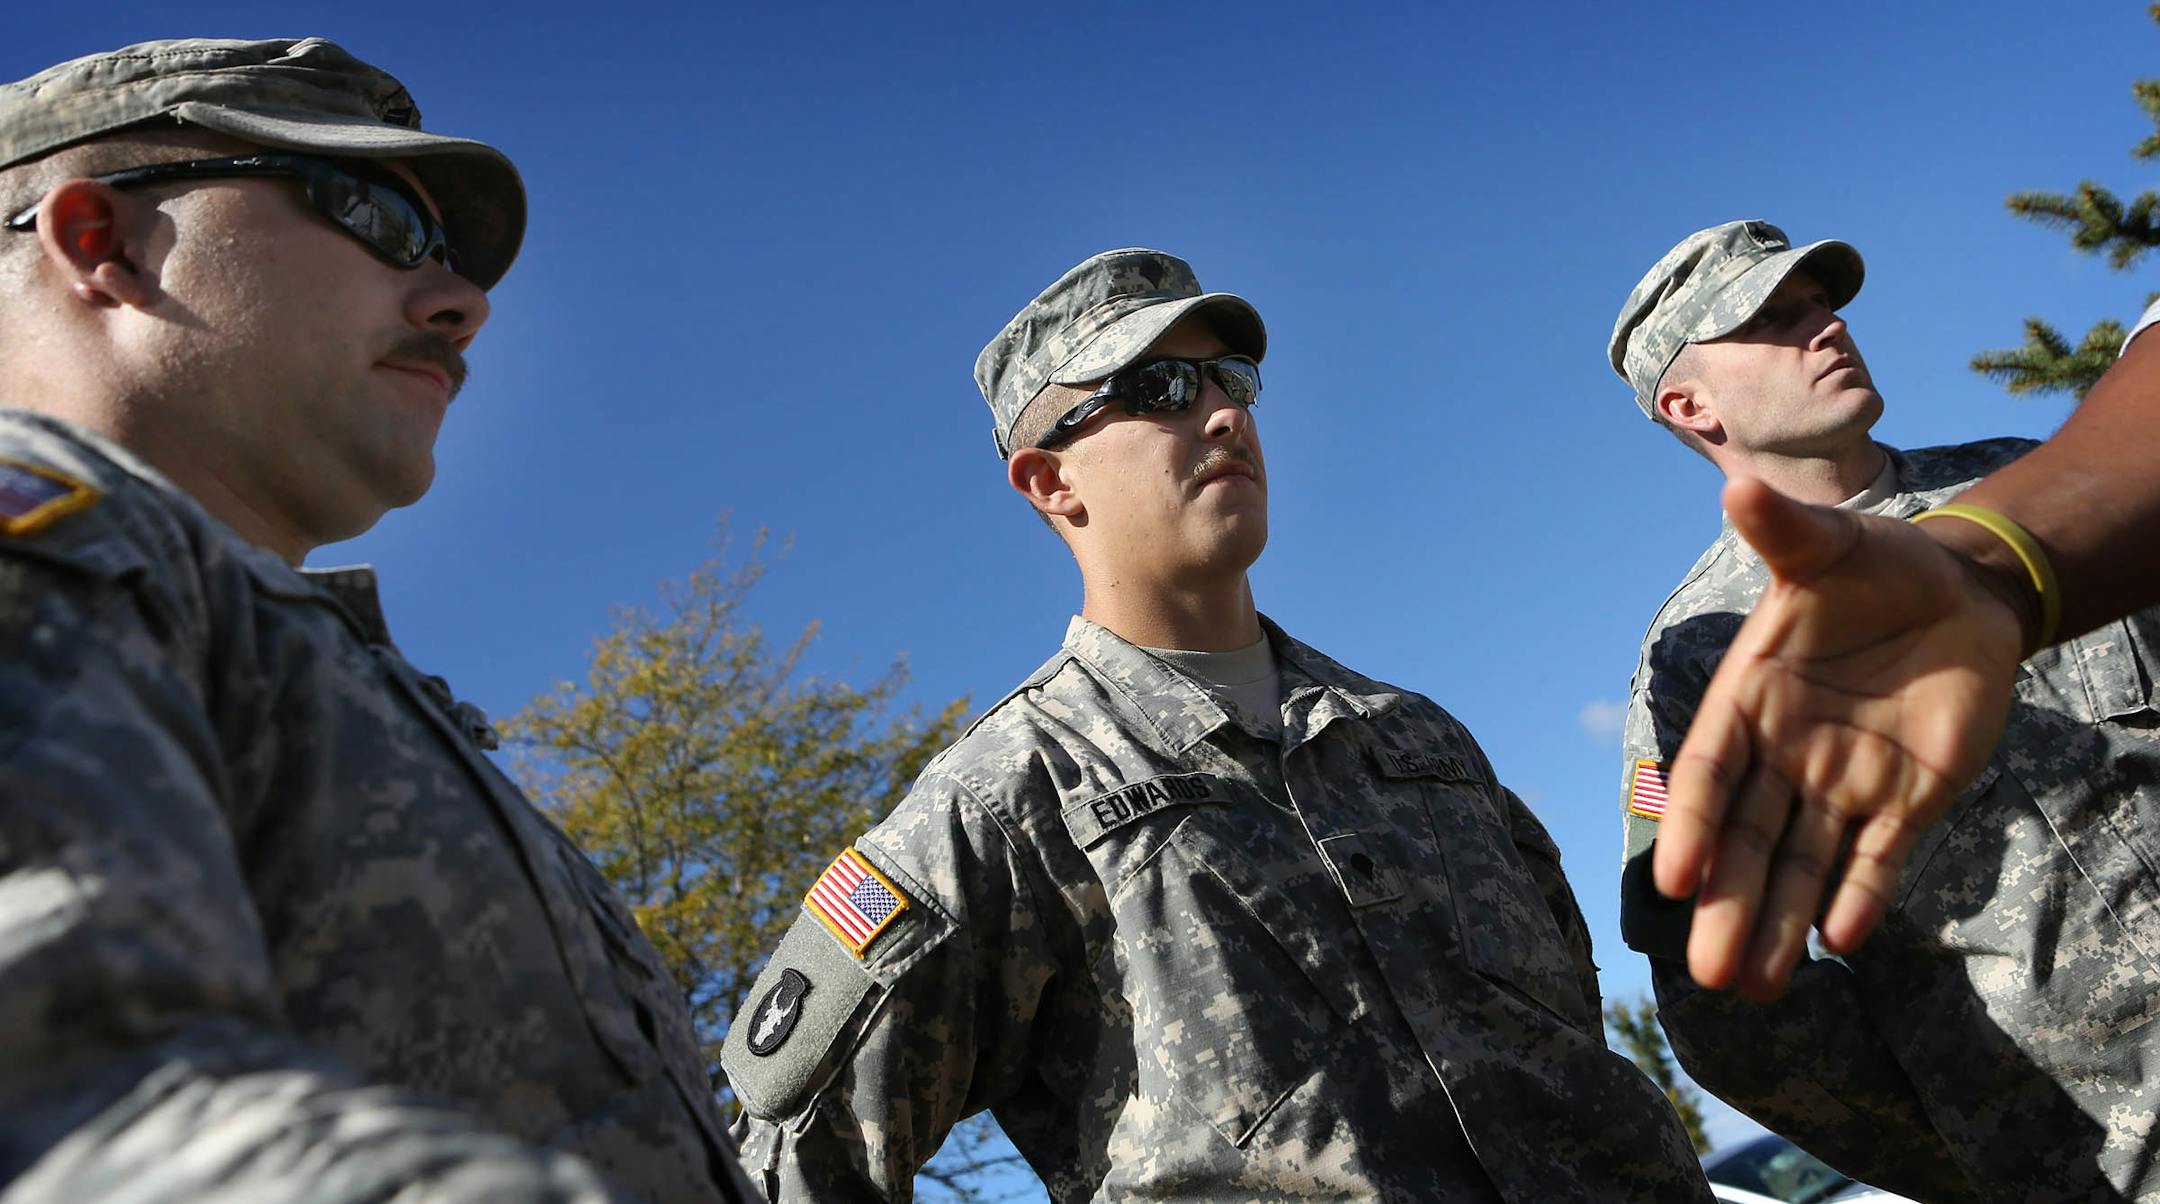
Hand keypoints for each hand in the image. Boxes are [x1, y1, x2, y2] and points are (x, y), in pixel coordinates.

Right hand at [1654, 477, 2023, 999]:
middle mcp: (1785, 752)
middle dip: (1728, 905)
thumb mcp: (1831, 546)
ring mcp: (1843, 781)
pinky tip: (1837, 942)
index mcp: (1751, 697)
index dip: (1689, 823)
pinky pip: (1878, 859)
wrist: (1960, 593)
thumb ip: (1785, 533)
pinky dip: (1859, 897)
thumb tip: (1739, 488)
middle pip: (1746, 841)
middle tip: (1708, 975)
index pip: (1710, 772)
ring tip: (1756, 988)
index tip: (1672, 880)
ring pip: (1801, 865)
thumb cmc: (1876, 565)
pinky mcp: (1906, 800)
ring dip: (1777, 923)